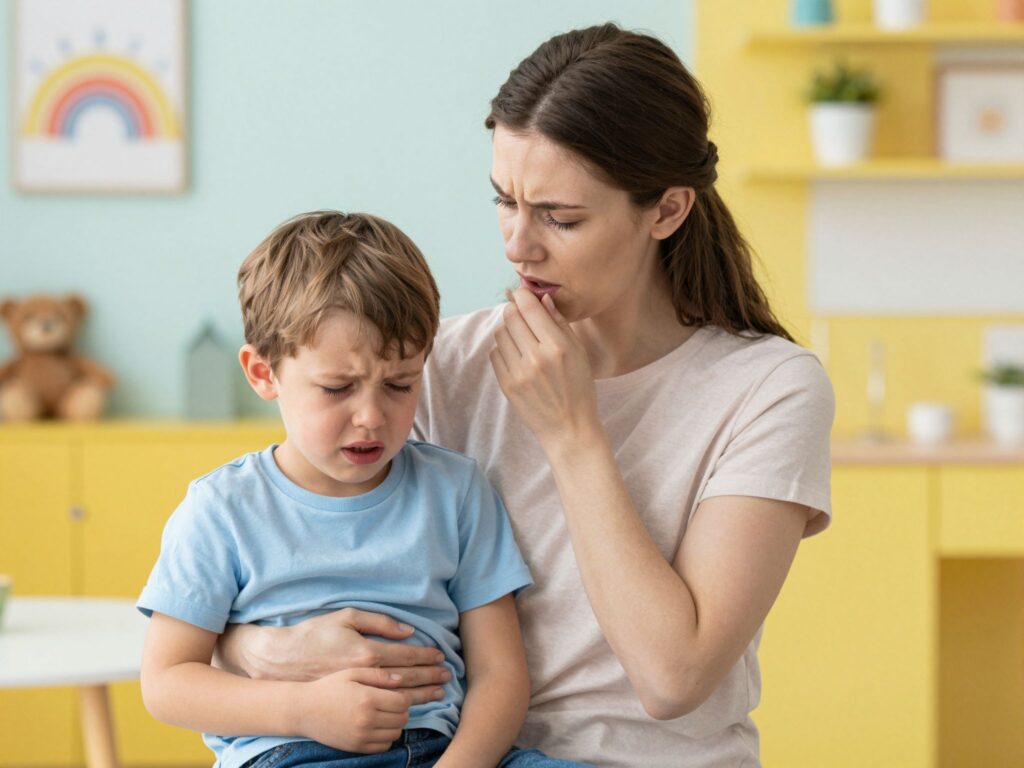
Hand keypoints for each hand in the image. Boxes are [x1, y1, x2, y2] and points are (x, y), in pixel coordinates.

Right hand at [219, 608, 449, 702]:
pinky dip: (396, 716)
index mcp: (365, 654)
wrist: (281, 664)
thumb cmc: (314, 636)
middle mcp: (364, 680)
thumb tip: (407, 631)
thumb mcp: (346, 618)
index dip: (426, 658)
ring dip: (419, 698)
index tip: (441, 658)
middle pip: (407, 682)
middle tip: (446, 678)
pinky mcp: (347, 714)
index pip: (406, 658)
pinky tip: (408, 711)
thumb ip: (380, 623)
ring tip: (436, 695)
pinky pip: (380, 719)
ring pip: (396, 703)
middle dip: (429, 679)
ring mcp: (355, 700)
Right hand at [299, 668, 421, 752]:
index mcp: (367, 698)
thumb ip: (378, 675)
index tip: (396, 693)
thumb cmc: (329, 687)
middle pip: (402, 718)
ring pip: (396, 733)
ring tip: (383, 714)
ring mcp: (362, 736)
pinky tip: (377, 726)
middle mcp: (366, 720)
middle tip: (390, 703)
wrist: (304, 710)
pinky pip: (384, 746)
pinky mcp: (357, 747)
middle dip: (401, 710)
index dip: (404, 696)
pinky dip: (386, 737)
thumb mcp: (352, 672)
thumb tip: (401, 680)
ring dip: (395, 724)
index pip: (403, 702)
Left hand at [490, 287, 599, 445]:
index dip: (523, 295)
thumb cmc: (579, 388)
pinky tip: (518, 357)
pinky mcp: (506, 385)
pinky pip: (495, 353)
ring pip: (500, 333)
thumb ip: (559, 323)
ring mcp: (518, 372)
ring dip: (509, 330)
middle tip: (523, 316)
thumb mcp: (579, 352)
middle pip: (510, 316)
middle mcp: (536, 357)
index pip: (528, 307)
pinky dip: (504, 350)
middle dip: (515, 310)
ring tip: (523, 340)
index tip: (523, 295)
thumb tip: (542, 298)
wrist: (569, 428)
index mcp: (557, 346)